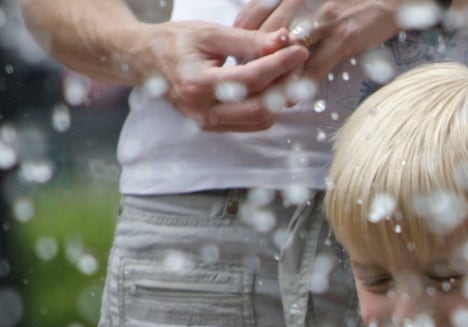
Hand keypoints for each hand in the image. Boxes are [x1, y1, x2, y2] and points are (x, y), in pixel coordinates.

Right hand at [145, 21, 309, 130]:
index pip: (251, 79)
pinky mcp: (215, 128)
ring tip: (289, 74)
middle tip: (299, 65)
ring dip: (280, 99)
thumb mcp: (208, 33)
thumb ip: (246, 40)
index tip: (299, 50)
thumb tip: (283, 41)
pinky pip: (252, 123)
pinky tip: (275, 87)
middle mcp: (202, 111)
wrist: (145, 60)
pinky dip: (268, 106)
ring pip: (260, 120)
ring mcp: (208, 124)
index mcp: (196, 84)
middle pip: (260, 108)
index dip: (279, 64)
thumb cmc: (174, 42)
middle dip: (285, 86)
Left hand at [237, 0, 407, 86]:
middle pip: (264, 37)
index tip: (233, 56)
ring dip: (273, 78)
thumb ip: (295, 10)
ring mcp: (321, 22)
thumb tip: (277, 32)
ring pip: (286, 54)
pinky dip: (301, 85)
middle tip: (240, 84)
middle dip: (250, 62)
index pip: (253, 13)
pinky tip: (293, 98)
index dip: (239, 37)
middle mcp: (301, 4)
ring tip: (262, 98)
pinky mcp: (342, 39)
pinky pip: (315, 67)